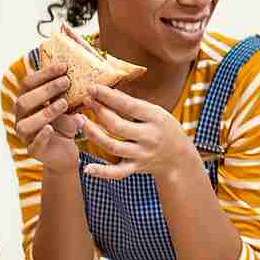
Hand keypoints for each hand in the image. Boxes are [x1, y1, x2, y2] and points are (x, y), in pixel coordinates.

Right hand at [11, 62, 87, 170]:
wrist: (66, 152)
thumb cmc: (65, 124)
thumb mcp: (70, 107)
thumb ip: (71, 95)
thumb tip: (86, 78)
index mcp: (27, 102)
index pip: (28, 84)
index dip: (44, 74)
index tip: (63, 66)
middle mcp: (22, 117)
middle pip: (23, 101)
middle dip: (45, 90)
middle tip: (66, 82)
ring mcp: (25, 135)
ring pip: (25, 124)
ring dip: (45, 112)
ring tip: (64, 103)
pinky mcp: (33, 151)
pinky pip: (34, 144)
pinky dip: (42, 136)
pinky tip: (51, 129)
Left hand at [77, 85, 200, 181]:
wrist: (178, 157)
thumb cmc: (163, 127)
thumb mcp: (156, 112)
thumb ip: (133, 105)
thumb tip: (105, 90)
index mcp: (156, 118)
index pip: (128, 105)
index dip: (108, 96)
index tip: (92, 87)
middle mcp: (149, 137)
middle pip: (117, 126)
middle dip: (98, 111)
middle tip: (85, 100)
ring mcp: (142, 155)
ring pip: (112, 146)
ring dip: (93, 134)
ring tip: (80, 121)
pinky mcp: (136, 168)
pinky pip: (117, 172)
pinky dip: (102, 172)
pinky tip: (87, 167)